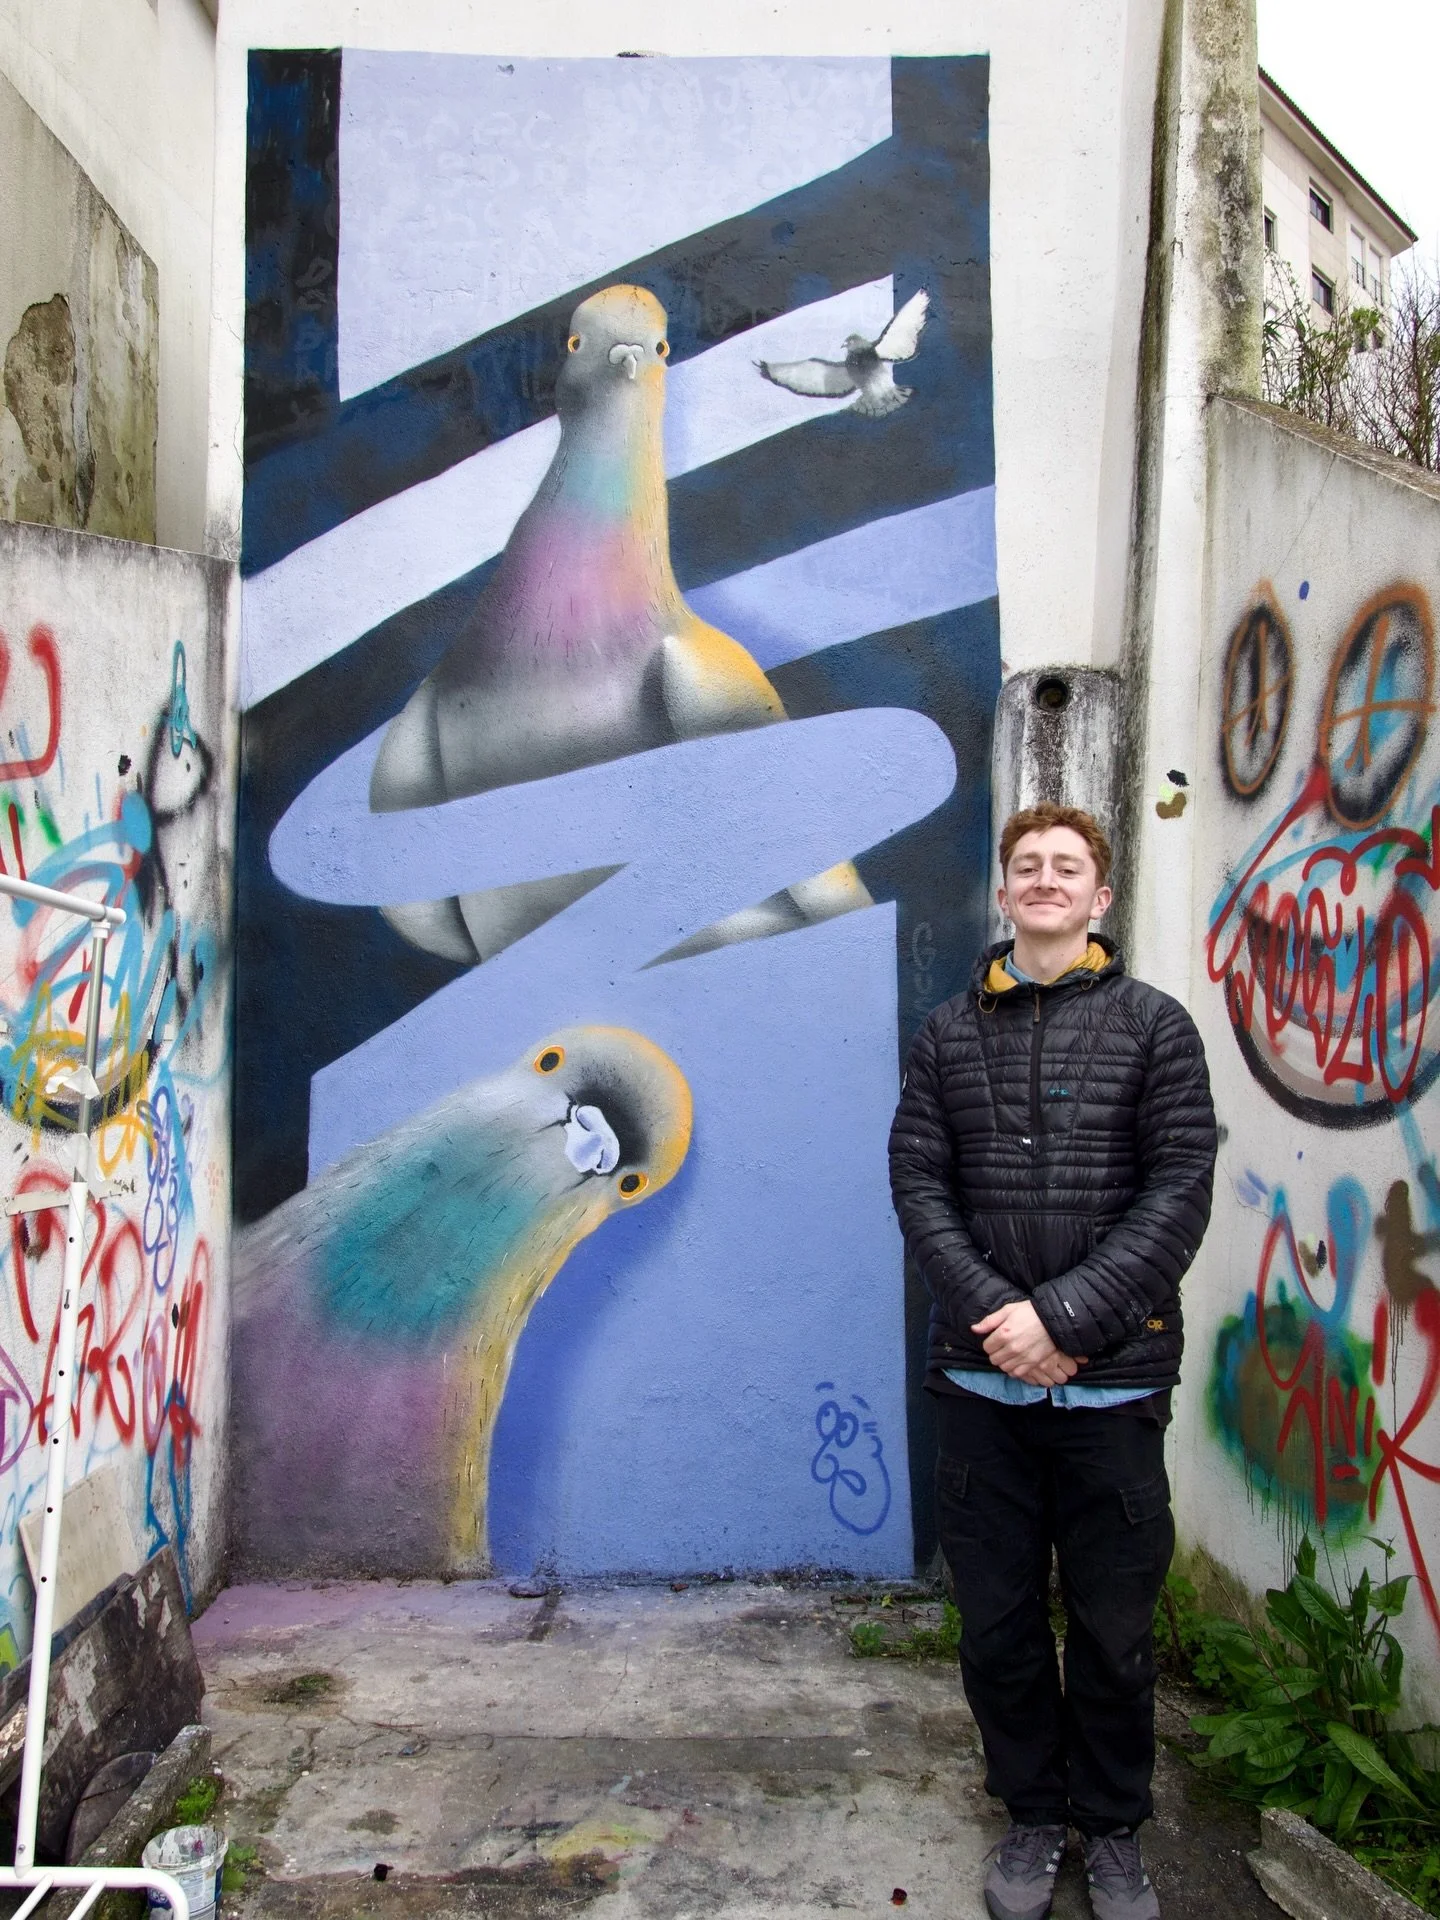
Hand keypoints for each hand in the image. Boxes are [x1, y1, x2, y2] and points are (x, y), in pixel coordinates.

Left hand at [971, 1301, 1086, 1385]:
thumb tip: (974, 1329)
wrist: (1054, 1321)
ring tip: (1010, 1354)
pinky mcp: (1032, 1363)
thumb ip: (990, 1321)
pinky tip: (1017, 1361)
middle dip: (996, 1353)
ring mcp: (1022, 1357)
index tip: (995, 1340)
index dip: (990, 1343)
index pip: (986, 1347)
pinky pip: (1016, 1373)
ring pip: (1004, 1367)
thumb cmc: (1030, 1312)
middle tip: (1002, 1347)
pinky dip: (1014, 1369)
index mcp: (1003, 1333)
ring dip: (1004, 1362)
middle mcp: (1011, 1348)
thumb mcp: (1008, 1310)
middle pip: (994, 1359)